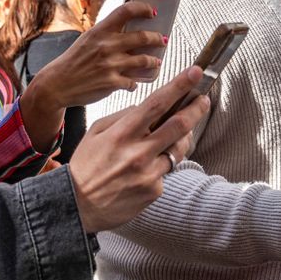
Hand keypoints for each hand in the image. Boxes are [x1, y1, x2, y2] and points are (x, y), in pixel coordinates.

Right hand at [27, 2, 166, 109]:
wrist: (57, 84)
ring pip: (145, 60)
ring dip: (154, 61)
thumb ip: (107, 34)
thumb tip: (130, 31)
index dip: (142, 8)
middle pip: (143, 36)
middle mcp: (106, 45)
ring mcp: (110, 64)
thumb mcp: (87, 40)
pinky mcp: (112, 83)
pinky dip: (135, 82)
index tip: (152, 11)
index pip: (126, 11)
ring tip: (155, 61)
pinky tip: (134, 82)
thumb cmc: (73, 61)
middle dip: (157, 38)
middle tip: (161, 39)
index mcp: (100, 31)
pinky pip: (134, 82)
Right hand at [68, 67, 208, 234]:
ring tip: (177, 135)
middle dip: (196, 109)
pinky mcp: (154, 191)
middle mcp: (138, 153)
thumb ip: (123, 117)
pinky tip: (146, 170)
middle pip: (178, 125)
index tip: (195, 73)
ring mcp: (148, 173)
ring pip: (178, 149)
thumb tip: (146, 108)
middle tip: (204, 100)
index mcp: (122, 134)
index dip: (179, 86)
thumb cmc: (86, 166)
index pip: (157, 104)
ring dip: (182, 138)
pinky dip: (161, 165)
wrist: (77, 206)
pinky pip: (166, 171)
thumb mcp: (96, 133)